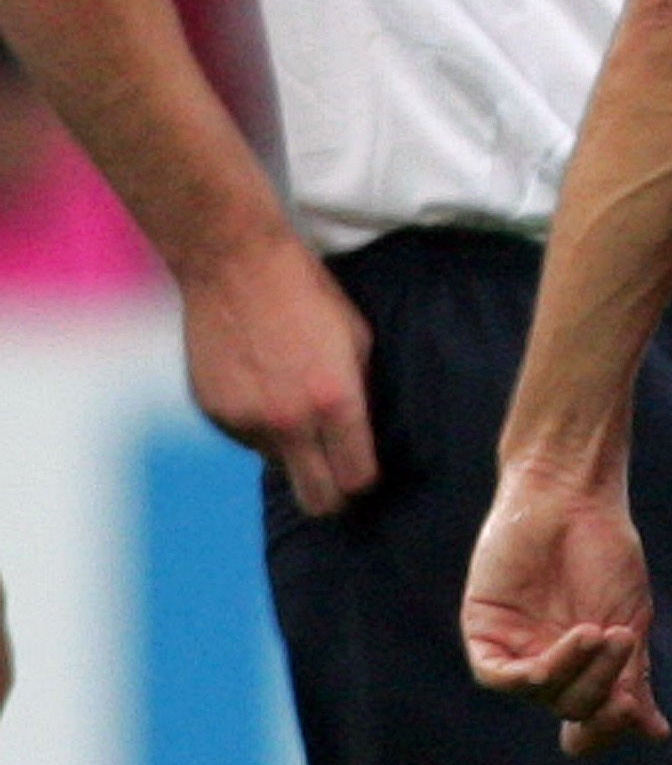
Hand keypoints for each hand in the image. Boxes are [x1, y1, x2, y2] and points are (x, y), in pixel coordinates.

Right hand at [187, 231, 377, 515]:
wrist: (234, 265)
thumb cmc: (307, 295)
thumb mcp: (358, 341)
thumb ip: (360, 395)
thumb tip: (365, 436)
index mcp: (335, 403)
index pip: (356, 480)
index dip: (365, 482)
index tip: (366, 472)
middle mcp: (289, 422)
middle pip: (317, 499)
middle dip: (332, 495)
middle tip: (337, 476)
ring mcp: (245, 420)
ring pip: (278, 464)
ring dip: (291, 449)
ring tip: (292, 403)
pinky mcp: (212, 413)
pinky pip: (245, 439)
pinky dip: (258, 426)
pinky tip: (261, 386)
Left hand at [463, 462, 665, 755]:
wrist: (572, 500)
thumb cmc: (605, 555)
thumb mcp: (629, 622)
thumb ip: (633, 678)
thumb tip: (656, 737)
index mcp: (582, 668)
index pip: (587, 723)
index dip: (607, 729)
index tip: (635, 712)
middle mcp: (546, 665)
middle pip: (570, 707)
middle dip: (602, 688)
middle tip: (625, 644)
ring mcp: (514, 650)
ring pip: (540, 694)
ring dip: (577, 672)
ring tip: (604, 632)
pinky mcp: (483, 633)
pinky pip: (499, 677)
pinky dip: (533, 673)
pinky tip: (565, 648)